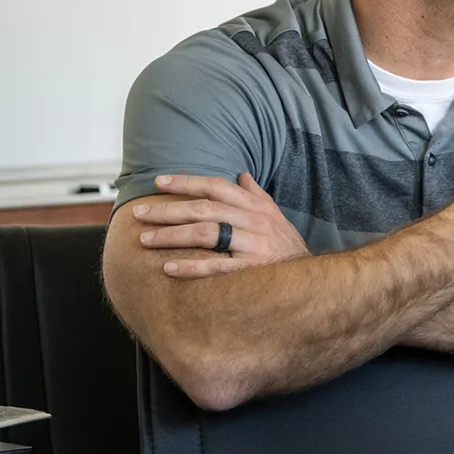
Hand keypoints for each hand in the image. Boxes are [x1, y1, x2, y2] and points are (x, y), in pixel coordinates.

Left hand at [133, 172, 310, 278]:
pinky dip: (191, 267)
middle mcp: (255, 221)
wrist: (314, 278)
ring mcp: (254, 245)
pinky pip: (216, 266)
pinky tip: (169, 269)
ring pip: (206, 233)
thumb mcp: (275, 216)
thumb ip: (256, 195)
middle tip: (140, 213)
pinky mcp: (253, 270)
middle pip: (204, 209)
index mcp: (257, 206)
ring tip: (146, 239)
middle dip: (168, 210)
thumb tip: (242, 174)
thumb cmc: (287, 247)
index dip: (187, 182)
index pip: (217, 187)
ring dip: (172, 236)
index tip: (159, 182)